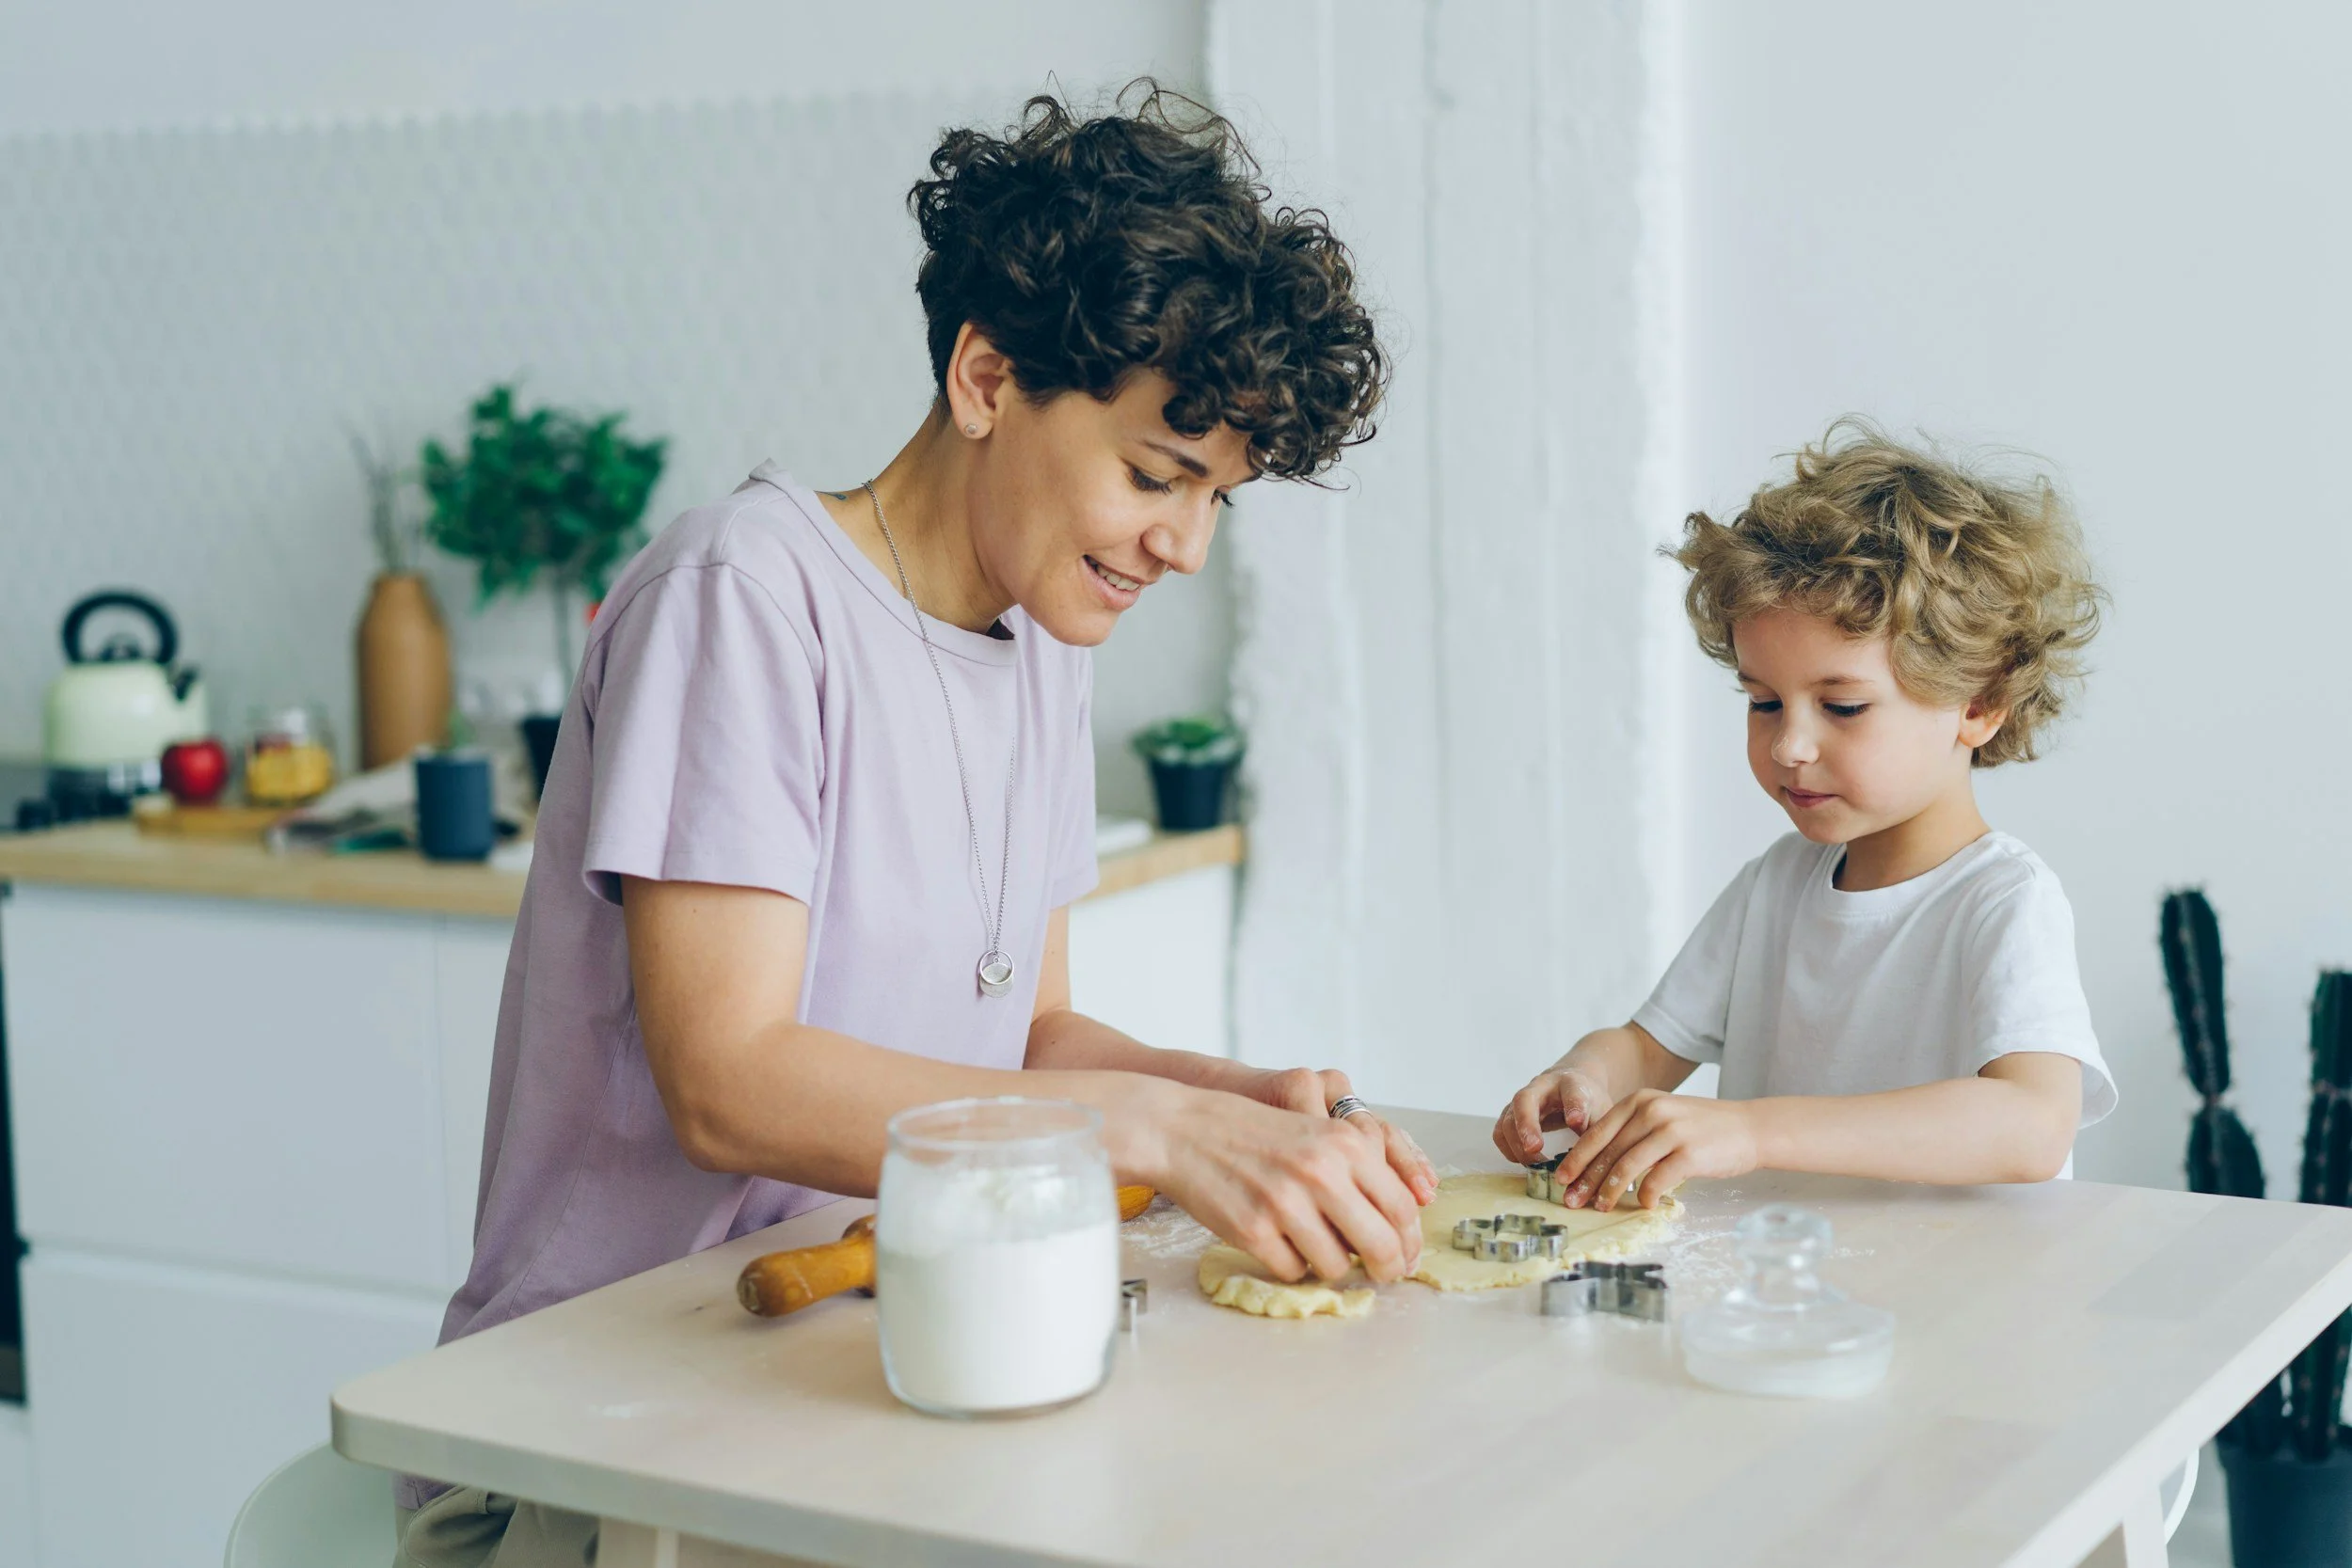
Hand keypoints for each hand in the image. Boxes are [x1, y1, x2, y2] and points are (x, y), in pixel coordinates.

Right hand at [1153, 1084, 1425, 1284]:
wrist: (1184, 1129)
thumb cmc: (1252, 1132)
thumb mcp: (1316, 1133)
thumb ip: (1358, 1171)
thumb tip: (1395, 1229)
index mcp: (1345, 1144)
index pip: (1400, 1208)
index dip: (1409, 1242)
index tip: (1406, 1257)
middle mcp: (1321, 1172)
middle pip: (1379, 1245)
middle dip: (1386, 1269)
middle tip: (1381, 1275)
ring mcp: (1286, 1204)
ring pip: (1335, 1266)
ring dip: (1330, 1265)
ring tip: (1313, 1244)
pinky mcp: (1254, 1231)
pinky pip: (1293, 1270)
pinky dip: (1290, 1263)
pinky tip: (1278, 1240)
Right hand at [1492, 1066, 1614, 1164]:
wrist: (1570, 1084)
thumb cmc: (1587, 1101)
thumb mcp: (1601, 1111)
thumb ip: (1596, 1131)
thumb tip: (1589, 1159)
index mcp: (1570, 1084)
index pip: (1572, 1093)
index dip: (1574, 1107)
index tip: (1576, 1122)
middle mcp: (1540, 1087)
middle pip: (1525, 1100)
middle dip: (1527, 1125)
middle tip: (1534, 1147)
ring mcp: (1521, 1100)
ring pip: (1508, 1119)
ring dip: (1517, 1144)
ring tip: (1536, 1163)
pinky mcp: (1511, 1114)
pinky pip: (1500, 1132)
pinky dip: (1508, 1149)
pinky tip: (1525, 1161)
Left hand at [1553, 1089, 1759, 1210]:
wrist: (1749, 1128)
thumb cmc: (1701, 1128)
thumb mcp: (1662, 1116)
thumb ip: (1633, 1131)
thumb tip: (1598, 1164)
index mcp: (1640, 1101)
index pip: (1598, 1132)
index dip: (1577, 1158)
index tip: (1562, 1179)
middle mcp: (1651, 1111)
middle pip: (1608, 1151)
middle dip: (1586, 1179)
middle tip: (1572, 1200)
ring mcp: (1671, 1131)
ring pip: (1627, 1166)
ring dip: (1609, 1191)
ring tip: (1601, 1207)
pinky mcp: (1689, 1153)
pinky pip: (1656, 1180)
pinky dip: (1644, 1196)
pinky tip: (1641, 1205)